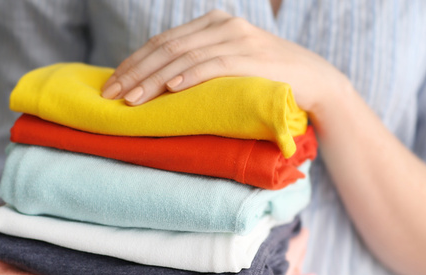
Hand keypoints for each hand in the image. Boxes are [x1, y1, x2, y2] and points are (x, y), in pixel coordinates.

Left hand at [100, 10, 344, 115]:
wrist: (315, 81)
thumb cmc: (267, 79)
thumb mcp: (229, 67)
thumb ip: (199, 67)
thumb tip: (158, 88)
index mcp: (213, 24)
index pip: (163, 42)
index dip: (133, 63)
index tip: (111, 85)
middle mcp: (223, 24)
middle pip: (166, 47)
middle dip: (134, 73)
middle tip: (111, 96)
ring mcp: (238, 38)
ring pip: (184, 57)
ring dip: (153, 79)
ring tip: (131, 99)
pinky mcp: (251, 57)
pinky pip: (213, 64)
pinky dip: (189, 76)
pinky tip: (169, 88)